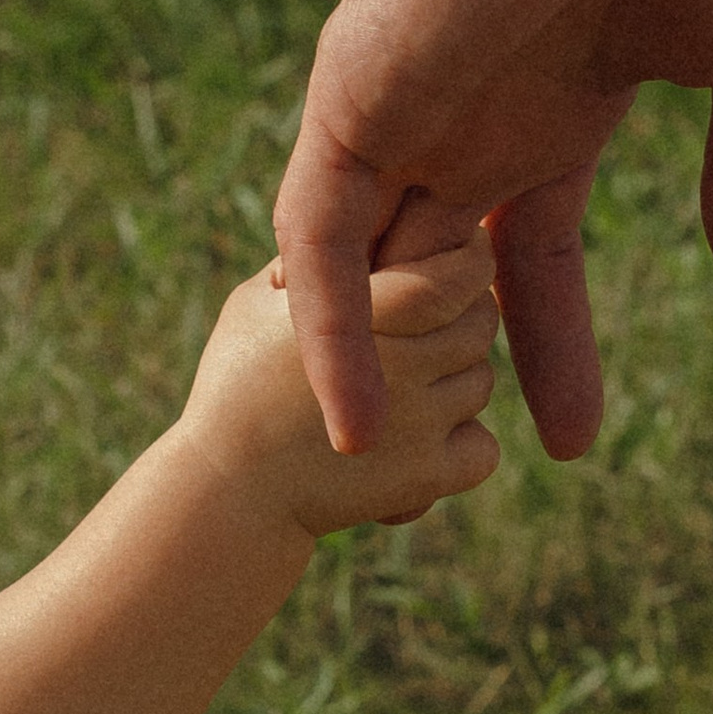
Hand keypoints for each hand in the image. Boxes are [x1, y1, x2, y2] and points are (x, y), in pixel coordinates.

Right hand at [179, 228, 501, 536]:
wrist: (228, 492)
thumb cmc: (234, 388)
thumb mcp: (256, 304)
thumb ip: (311, 263)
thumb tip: (364, 220)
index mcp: (362, 314)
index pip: (457, 273)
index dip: (467, 260)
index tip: (457, 259)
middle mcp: (402, 366)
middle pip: (480, 323)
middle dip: (461, 316)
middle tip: (429, 324)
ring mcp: (420, 425)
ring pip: (481, 383)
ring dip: (455, 381)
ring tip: (404, 388)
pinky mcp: (428, 479)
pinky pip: (484, 449)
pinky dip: (462, 447)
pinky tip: (420, 440)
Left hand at [272, 0, 712, 458]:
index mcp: (552, 98)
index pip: (534, 254)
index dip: (550, 346)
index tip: (567, 439)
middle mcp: (466, 110)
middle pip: (438, 283)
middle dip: (450, 381)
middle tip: (460, 479)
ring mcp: (405, 105)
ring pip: (364, 272)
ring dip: (378, 373)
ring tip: (396, 483)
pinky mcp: (356, 95)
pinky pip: (318, 242)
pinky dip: (327, 332)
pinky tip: (349, 419)